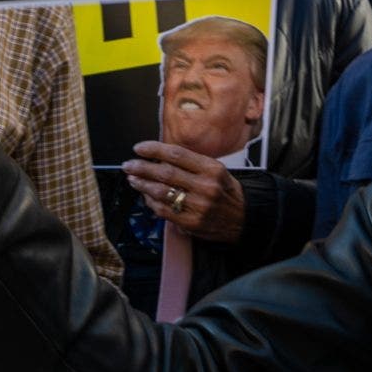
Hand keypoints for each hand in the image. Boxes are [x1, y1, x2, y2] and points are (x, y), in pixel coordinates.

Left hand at [127, 142, 246, 242]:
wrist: (244, 219)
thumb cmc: (226, 192)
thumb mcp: (217, 171)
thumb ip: (192, 164)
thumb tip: (161, 157)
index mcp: (212, 169)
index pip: (177, 154)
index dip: (154, 150)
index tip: (139, 148)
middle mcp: (205, 185)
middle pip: (165, 172)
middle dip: (142, 167)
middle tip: (128, 164)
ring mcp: (198, 205)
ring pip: (161, 192)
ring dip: (142, 184)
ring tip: (132, 179)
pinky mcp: (191, 222)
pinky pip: (164, 210)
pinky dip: (151, 202)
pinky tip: (146, 196)